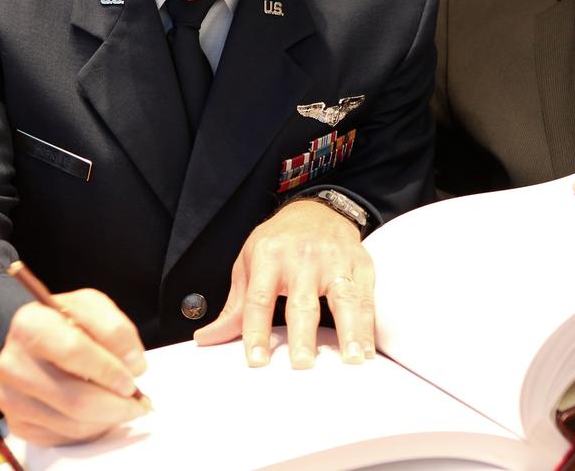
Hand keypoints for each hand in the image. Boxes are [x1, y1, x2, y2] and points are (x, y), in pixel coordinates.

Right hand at [0, 290, 150, 445]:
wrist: (30, 343)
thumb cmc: (64, 324)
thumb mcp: (90, 308)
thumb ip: (117, 330)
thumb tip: (134, 365)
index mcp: (30, 324)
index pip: (74, 351)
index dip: (109, 369)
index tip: (133, 377)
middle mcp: (13, 363)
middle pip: (76, 399)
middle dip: (117, 405)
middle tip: (138, 402)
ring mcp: (11, 397)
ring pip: (74, 424)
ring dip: (108, 419)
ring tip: (123, 406)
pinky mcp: (18, 423)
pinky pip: (64, 437)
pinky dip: (91, 429)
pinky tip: (99, 413)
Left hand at [193, 199, 373, 369]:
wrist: (317, 210)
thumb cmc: (279, 242)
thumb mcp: (249, 264)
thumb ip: (234, 307)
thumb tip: (205, 339)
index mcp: (269, 256)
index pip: (259, 300)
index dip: (256, 332)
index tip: (257, 361)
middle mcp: (302, 257)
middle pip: (302, 302)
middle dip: (302, 335)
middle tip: (302, 364)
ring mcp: (335, 260)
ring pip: (342, 299)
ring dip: (349, 331)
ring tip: (352, 359)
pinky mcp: (360, 263)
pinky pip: (365, 298)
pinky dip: (368, 326)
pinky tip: (367, 350)